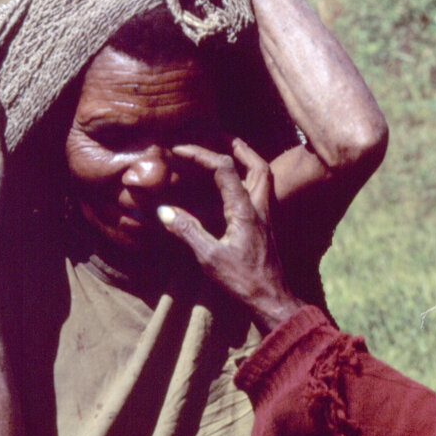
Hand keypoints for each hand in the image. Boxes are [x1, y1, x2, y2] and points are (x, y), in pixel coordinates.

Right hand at [157, 138, 303, 333]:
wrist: (272, 300)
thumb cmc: (243, 281)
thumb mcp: (210, 257)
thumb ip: (188, 231)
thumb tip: (164, 210)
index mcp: (246, 209)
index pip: (224, 169)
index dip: (201, 154)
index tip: (178, 149)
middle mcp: (260, 207)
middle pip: (257, 164)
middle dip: (237, 146)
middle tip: (218, 135)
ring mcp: (266, 216)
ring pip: (263, 176)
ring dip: (247, 160)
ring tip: (227, 153)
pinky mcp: (266, 226)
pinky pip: (261, 192)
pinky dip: (248, 179)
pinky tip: (233, 187)